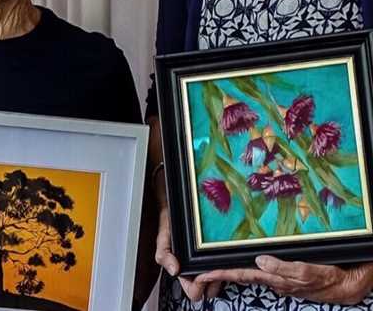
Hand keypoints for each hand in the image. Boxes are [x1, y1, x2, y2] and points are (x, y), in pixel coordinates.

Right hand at [155, 202, 222, 300]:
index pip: (194, 292)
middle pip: (210, 291)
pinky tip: (226, 256)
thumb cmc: (171, 222)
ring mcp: (209, 263)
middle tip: (212, 269)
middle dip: (213, 283)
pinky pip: (227, 267)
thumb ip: (163, 254)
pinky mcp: (219, 255)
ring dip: (222, 274)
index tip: (200, 274)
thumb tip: (174, 270)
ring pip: (220, 280)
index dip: (198, 286)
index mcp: (183, 271)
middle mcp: (196, 269)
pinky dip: (228, 264)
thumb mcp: (163, 238)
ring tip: (220, 261)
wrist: (181, 207)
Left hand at [197, 256, 372, 304]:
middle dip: (217, 275)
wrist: (350, 285)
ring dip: (229, 272)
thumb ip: (284, 268)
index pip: (240, 274)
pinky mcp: (285, 274)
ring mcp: (278, 277)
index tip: (199, 275)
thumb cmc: (331, 278)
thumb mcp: (309, 272)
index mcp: (274, 277)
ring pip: (247, 273)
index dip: (218, 274)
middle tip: (196, 274)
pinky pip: (260, 270)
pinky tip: (240, 263)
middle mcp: (272, 278)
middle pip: (238, 275)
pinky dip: (246, 268)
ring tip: (209, 269)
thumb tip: (259, 260)